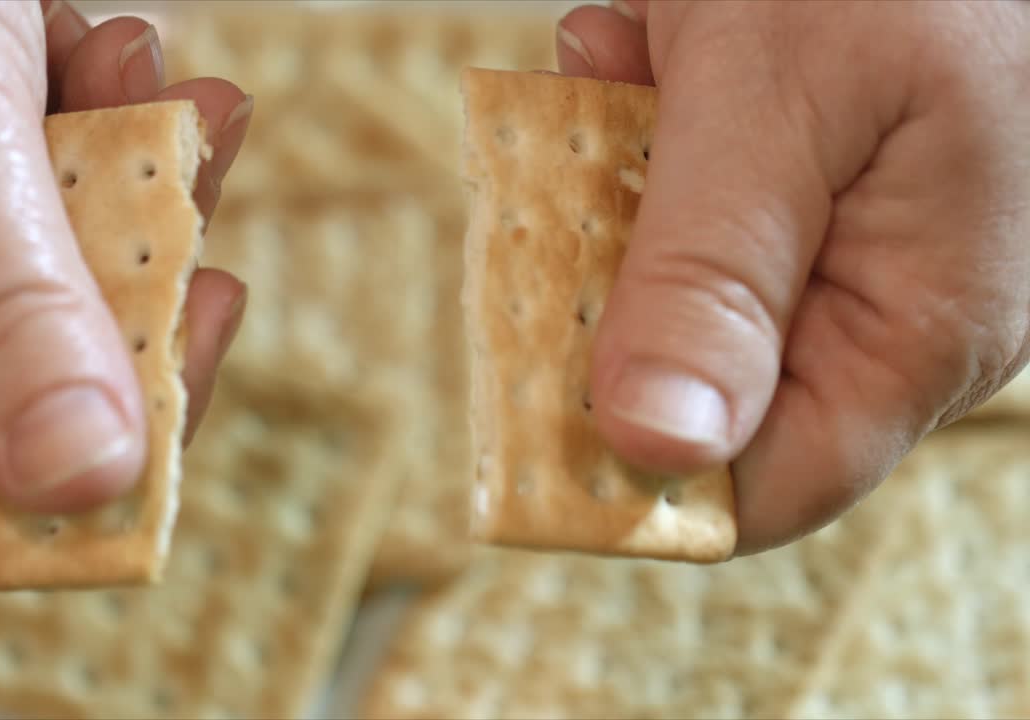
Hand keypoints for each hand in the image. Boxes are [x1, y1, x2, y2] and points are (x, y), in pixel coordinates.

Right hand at [0, 0, 251, 563]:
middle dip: (142, 277)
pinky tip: (120, 66)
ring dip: (145, 184)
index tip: (192, 329)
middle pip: (64, 395)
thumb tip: (88, 476)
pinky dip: (125, 137)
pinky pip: (90, 215)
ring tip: (136, 76)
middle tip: (182, 177)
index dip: (101, 454)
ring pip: (96, 295)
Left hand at [560, 1, 1029, 553]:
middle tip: (581, 167)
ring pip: (684, 283)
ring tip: (632, 62)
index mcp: (916, 329)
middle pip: (701, 381)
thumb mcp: (778, 100)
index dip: (634, 473)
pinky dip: (654, 134)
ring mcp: (858, 249)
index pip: (760, 488)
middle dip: (615, 280)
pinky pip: (703, 208)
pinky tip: (653, 47)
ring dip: (627, 184)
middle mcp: (892, 311)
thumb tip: (653, 446)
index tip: (523, 404)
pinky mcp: (817, 192)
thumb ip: (713, 277)